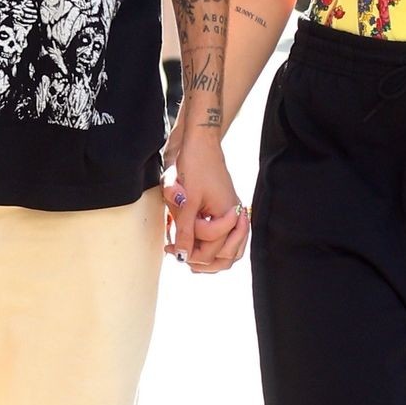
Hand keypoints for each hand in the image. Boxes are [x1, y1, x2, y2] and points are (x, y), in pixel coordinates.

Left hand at [162, 134, 248, 273]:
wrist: (200, 144)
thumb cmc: (195, 166)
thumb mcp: (186, 200)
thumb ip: (186, 230)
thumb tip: (182, 256)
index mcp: (229, 216)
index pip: (211, 249)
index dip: (189, 252)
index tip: (169, 248)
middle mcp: (236, 219)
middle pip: (225, 257)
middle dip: (200, 260)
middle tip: (177, 255)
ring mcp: (233, 217)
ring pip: (227, 253)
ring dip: (207, 258)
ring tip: (185, 254)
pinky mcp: (227, 213)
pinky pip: (226, 241)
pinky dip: (212, 248)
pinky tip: (194, 246)